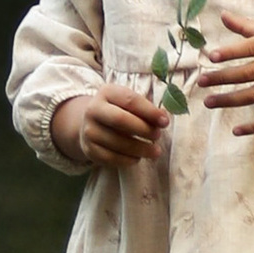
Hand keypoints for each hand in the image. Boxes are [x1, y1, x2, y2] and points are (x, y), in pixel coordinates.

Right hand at [52, 86, 168, 166]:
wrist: (90, 124)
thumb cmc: (118, 111)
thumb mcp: (129, 103)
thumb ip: (146, 109)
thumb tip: (163, 119)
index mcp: (106, 92)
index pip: (130, 100)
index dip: (149, 112)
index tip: (165, 121)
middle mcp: (93, 110)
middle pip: (120, 120)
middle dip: (143, 129)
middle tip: (158, 135)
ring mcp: (89, 131)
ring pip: (116, 142)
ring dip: (140, 148)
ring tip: (155, 151)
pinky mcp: (89, 150)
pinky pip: (110, 158)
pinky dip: (127, 160)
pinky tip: (138, 158)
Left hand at [197, 10, 253, 137]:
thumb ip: (247, 26)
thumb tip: (222, 15)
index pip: (251, 47)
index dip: (231, 51)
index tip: (211, 55)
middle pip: (249, 73)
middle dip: (223, 78)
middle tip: (201, 81)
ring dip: (231, 100)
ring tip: (208, 101)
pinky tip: (236, 130)